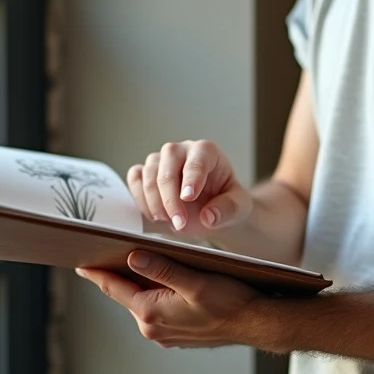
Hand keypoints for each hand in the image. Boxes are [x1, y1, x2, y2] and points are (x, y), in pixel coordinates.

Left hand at [76, 252, 259, 348]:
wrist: (256, 323)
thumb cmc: (231, 301)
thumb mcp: (196, 280)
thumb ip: (163, 269)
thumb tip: (132, 258)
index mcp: (152, 313)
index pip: (115, 288)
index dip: (96, 274)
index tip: (80, 263)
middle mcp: (153, 327)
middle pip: (126, 294)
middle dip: (117, 275)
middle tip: (105, 253)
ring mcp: (164, 333)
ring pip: (141, 301)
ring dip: (138, 284)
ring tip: (133, 261)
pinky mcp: (176, 333)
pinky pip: (156, 310)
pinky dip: (153, 294)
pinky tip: (162, 280)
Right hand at [126, 140, 251, 234]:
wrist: (212, 210)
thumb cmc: (227, 203)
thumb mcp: (239, 208)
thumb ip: (228, 210)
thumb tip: (208, 216)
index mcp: (207, 152)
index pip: (197, 160)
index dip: (191, 178)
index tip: (188, 198)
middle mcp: (182, 151)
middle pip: (167, 165)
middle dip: (170, 197)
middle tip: (179, 223)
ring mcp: (161, 160)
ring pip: (147, 172)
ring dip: (154, 201)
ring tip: (169, 222)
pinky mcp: (146, 173)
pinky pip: (134, 178)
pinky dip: (139, 197)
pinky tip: (154, 216)